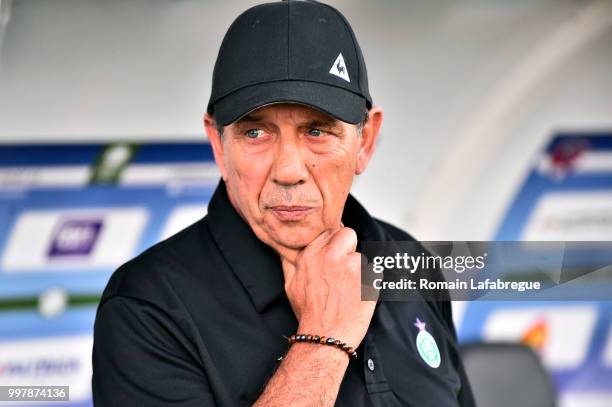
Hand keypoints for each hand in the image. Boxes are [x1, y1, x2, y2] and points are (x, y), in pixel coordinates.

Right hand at [281, 227, 376, 348]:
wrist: (326, 337)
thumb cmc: (308, 313)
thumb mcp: (290, 285)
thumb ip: (291, 261)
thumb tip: (288, 248)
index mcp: (311, 254)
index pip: (329, 231)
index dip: (333, 243)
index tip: (334, 255)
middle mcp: (331, 255)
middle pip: (348, 234)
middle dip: (348, 247)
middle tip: (345, 268)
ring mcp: (353, 265)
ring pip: (362, 257)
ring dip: (359, 271)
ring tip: (349, 291)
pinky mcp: (370, 278)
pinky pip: (375, 273)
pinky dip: (370, 284)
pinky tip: (359, 297)